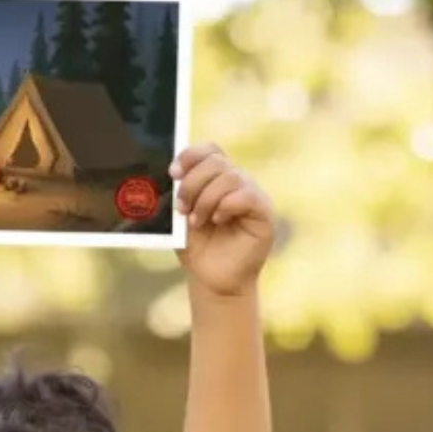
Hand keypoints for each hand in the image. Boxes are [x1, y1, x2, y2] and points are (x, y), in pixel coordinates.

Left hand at [172, 144, 274, 297]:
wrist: (212, 280)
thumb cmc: (198, 249)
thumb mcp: (180, 219)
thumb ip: (177, 196)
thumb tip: (168, 176)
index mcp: (217, 180)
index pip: (210, 151)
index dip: (191, 156)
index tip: (172, 173)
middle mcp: (237, 183)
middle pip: (217, 161)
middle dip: (192, 183)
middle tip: (181, 208)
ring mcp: (253, 196)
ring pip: (231, 177)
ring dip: (206, 199)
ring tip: (198, 221)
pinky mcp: (264, 213)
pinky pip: (247, 195)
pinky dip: (226, 206)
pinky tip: (217, 220)